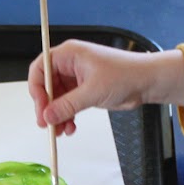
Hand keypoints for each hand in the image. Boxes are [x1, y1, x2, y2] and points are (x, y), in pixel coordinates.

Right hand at [27, 41, 183, 135]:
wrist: (146, 82)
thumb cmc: (126, 74)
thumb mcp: (93, 91)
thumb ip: (68, 105)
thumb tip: (48, 116)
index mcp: (69, 55)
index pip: (40, 68)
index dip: (37, 88)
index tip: (41, 106)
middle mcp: (70, 65)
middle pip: (46, 86)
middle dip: (46, 106)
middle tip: (47, 124)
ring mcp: (76, 79)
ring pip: (57, 99)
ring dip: (57, 116)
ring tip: (60, 130)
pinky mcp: (84, 91)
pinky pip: (68, 106)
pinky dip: (67, 117)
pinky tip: (70, 127)